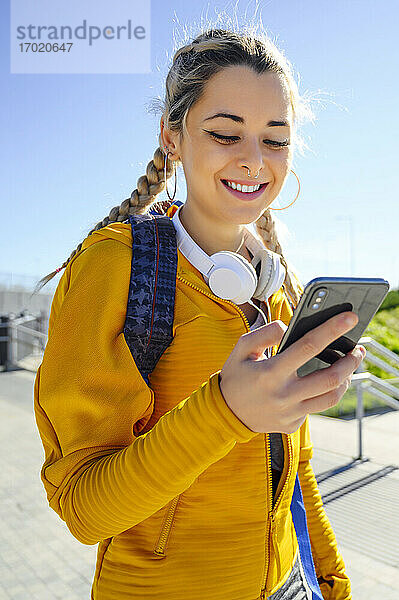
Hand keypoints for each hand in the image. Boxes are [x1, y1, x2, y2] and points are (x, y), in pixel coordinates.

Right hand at [219, 311, 363, 433]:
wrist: (225, 413)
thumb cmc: (235, 376)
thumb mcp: (241, 348)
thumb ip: (265, 333)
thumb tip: (290, 327)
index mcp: (271, 372)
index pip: (309, 346)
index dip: (332, 329)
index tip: (350, 317)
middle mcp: (284, 395)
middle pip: (331, 378)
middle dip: (351, 360)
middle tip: (358, 349)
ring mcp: (290, 413)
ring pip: (331, 397)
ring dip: (345, 379)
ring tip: (346, 366)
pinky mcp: (292, 425)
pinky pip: (315, 408)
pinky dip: (321, 393)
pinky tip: (318, 384)